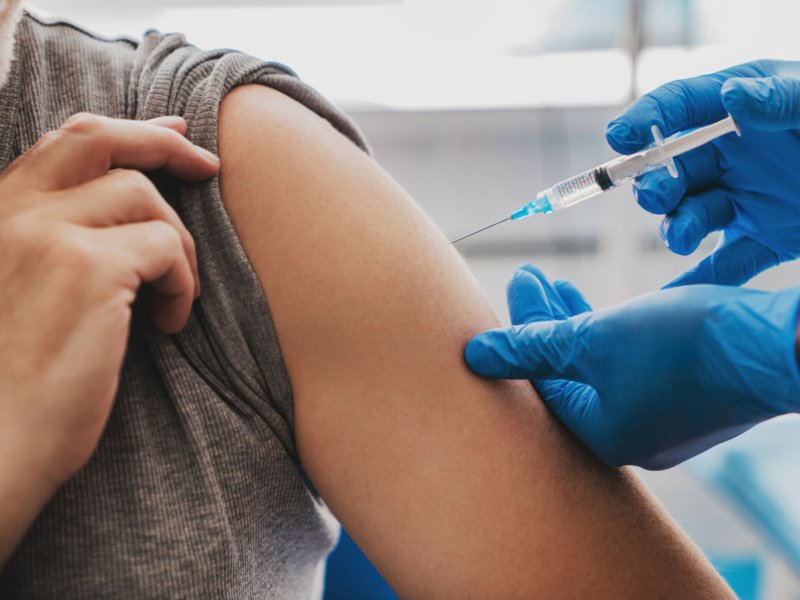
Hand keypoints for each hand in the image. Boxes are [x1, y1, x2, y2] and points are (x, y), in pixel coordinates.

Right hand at [0, 113, 218, 489]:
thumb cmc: (17, 381)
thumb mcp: (23, 290)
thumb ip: (58, 241)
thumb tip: (130, 207)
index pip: (66, 141)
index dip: (128, 130)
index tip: (173, 133)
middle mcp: (14, 211)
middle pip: (103, 139)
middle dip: (165, 144)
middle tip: (209, 167)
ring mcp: (47, 234)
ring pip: (145, 198)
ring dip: (178, 246)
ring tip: (175, 299)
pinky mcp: (87, 269)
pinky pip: (165, 247)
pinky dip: (183, 282)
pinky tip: (170, 325)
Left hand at [464, 265, 799, 468]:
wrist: (776, 347)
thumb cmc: (684, 347)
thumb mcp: (594, 340)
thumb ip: (531, 347)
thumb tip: (473, 356)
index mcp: (601, 436)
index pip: (541, 380)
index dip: (520, 329)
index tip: (517, 283)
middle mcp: (629, 438)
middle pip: (567, 374)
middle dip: (544, 322)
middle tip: (528, 277)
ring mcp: (661, 422)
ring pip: (599, 367)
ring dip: (575, 323)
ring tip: (555, 283)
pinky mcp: (687, 400)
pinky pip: (630, 366)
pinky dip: (609, 335)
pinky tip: (601, 309)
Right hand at [606, 59, 799, 285]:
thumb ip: (785, 100)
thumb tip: (732, 97)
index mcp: (747, 109)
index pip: (683, 106)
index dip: (647, 119)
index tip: (620, 138)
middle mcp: (739, 155)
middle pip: (677, 169)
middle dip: (657, 183)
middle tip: (660, 196)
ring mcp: (749, 199)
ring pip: (692, 216)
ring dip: (677, 227)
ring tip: (684, 238)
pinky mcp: (764, 239)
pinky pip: (722, 264)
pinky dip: (697, 283)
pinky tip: (672, 303)